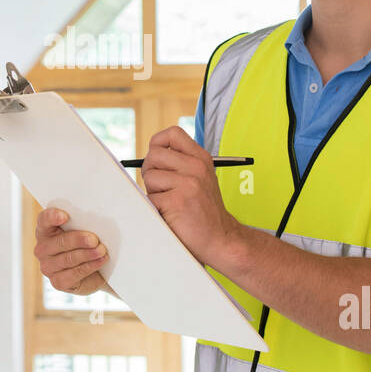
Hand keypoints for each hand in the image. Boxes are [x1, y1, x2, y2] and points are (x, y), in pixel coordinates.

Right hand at [33, 208, 109, 295]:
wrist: (94, 271)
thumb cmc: (85, 245)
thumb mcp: (83, 231)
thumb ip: (82, 224)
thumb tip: (95, 222)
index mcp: (45, 230)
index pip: (44, 220)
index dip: (52, 217)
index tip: (65, 216)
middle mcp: (42, 248)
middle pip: (60, 241)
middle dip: (79, 239)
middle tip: (94, 239)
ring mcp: (48, 267)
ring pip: (69, 258)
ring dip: (88, 254)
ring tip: (101, 250)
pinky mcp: (57, 281)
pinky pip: (75, 273)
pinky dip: (90, 266)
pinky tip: (100, 260)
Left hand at [139, 126, 241, 269]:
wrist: (220, 238)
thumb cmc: (204, 210)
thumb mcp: (200, 178)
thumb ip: (181, 164)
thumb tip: (150, 155)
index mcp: (201, 158)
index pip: (173, 134)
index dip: (157, 143)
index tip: (156, 157)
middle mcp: (196, 167)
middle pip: (154, 154)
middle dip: (150, 171)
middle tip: (160, 187)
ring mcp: (187, 184)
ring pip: (150, 177)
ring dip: (153, 192)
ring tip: (169, 203)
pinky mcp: (176, 201)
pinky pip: (150, 198)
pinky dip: (155, 208)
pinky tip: (170, 214)